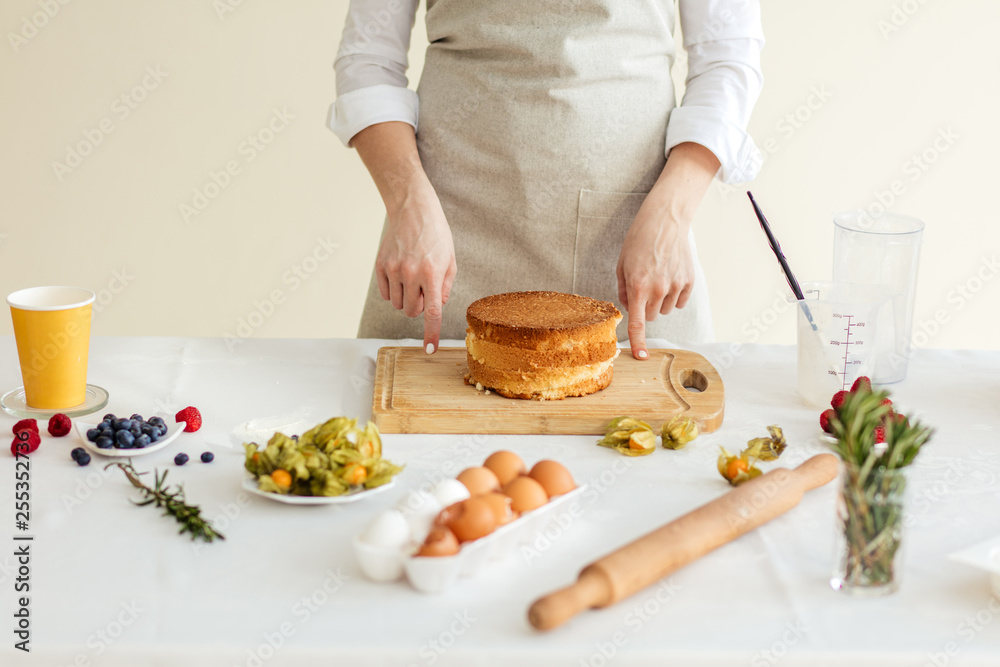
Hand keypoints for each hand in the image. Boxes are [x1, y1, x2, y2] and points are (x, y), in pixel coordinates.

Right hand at [350, 122, 457, 353]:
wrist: (412, 209)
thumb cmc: (436, 234)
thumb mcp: (450, 259)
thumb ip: (445, 287)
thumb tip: (436, 307)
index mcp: (432, 273)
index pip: (432, 312)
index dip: (431, 333)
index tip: (430, 350)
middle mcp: (411, 273)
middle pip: (412, 311)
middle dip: (418, 306)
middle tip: (423, 289)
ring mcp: (393, 270)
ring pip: (397, 304)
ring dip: (405, 299)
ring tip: (412, 278)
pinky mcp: (380, 266)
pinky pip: (384, 294)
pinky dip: (392, 291)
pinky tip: (399, 275)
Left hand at [615, 142, 718, 358]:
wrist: (666, 220)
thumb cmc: (640, 240)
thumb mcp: (622, 264)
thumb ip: (623, 289)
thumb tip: (628, 307)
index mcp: (638, 286)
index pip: (637, 322)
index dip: (638, 342)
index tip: (641, 357)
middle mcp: (658, 289)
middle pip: (649, 316)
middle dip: (644, 308)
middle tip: (643, 287)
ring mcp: (676, 286)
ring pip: (664, 310)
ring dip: (659, 300)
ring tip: (657, 277)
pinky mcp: (689, 281)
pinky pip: (679, 301)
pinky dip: (674, 295)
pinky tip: (670, 276)